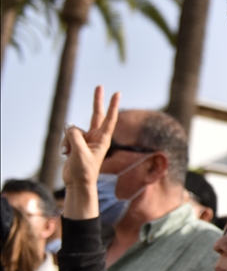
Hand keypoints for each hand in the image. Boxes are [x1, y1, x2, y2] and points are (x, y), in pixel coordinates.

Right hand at [61, 86, 120, 219]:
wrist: (77, 184)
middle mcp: (95, 137)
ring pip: (73, 130)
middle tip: (100, 86)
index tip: (117, 93)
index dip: (112, 106)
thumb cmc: (83, 170)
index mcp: (103, 139)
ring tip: (70, 152)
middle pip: (96, 115)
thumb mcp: (78, 151)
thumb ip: (74, 135)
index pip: (109, 119)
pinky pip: (67, 137)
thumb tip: (68, 125)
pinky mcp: (75, 143)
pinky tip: (65, 154)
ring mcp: (85, 139)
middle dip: (97, 101)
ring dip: (68, 140)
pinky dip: (64, 144)